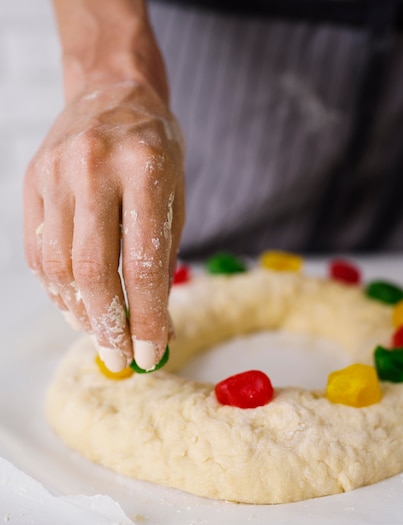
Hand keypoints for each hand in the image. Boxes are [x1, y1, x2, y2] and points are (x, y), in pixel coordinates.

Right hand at [23, 81, 184, 371]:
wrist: (111, 92)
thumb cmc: (154, 150)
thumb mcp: (174, 197)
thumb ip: (162, 260)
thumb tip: (154, 326)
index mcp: (145, 170)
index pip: (142, 264)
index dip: (145, 318)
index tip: (148, 354)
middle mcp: (94, 169)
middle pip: (93, 270)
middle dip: (107, 325)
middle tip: (118, 357)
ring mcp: (55, 173)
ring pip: (59, 266)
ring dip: (79, 311)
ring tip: (98, 331)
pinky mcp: (32, 181)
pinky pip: (38, 250)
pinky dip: (56, 288)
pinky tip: (74, 304)